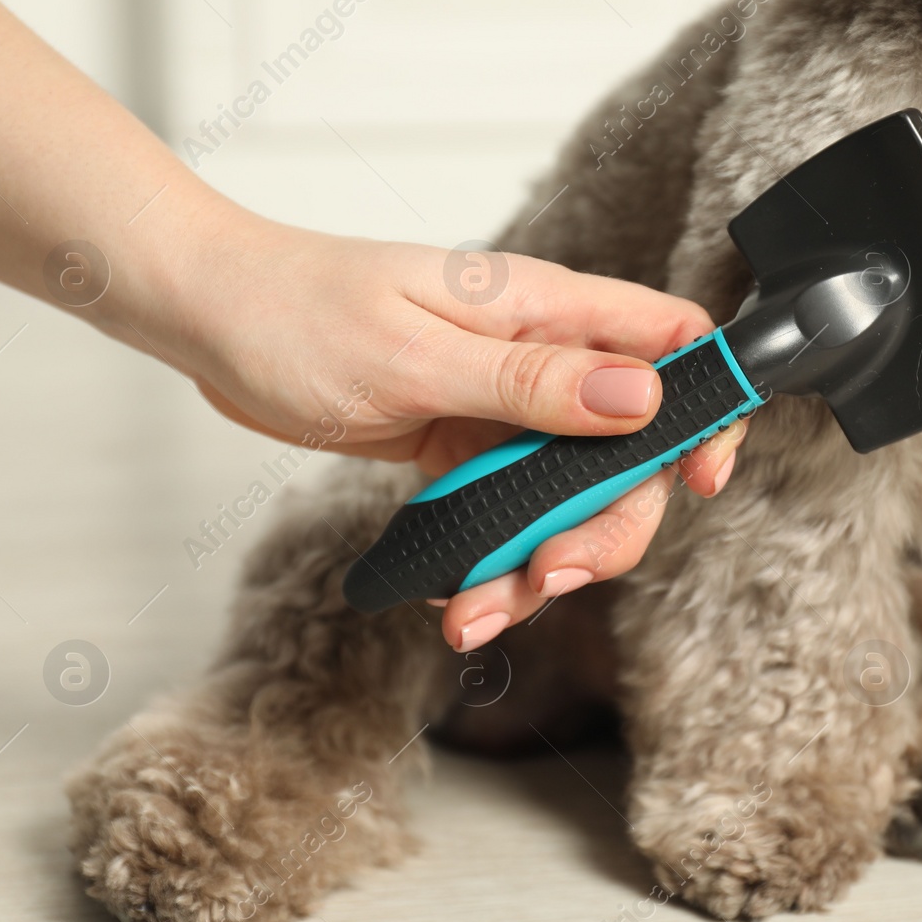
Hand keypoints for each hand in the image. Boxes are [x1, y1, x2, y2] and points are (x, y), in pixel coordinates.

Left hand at [156, 210, 746, 648]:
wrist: (214, 322)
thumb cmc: (299, 311)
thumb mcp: (418, 354)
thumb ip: (532, 380)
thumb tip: (643, 396)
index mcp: (545, 309)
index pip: (672, 342)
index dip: (708, 407)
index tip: (701, 478)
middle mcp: (539, 359)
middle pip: (632, 451)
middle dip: (606, 526)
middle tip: (552, 574)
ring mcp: (503, 407)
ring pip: (567, 498)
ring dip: (538, 563)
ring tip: (478, 612)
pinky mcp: (465, 447)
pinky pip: (508, 514)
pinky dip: (491, 562)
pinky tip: (455, 591)